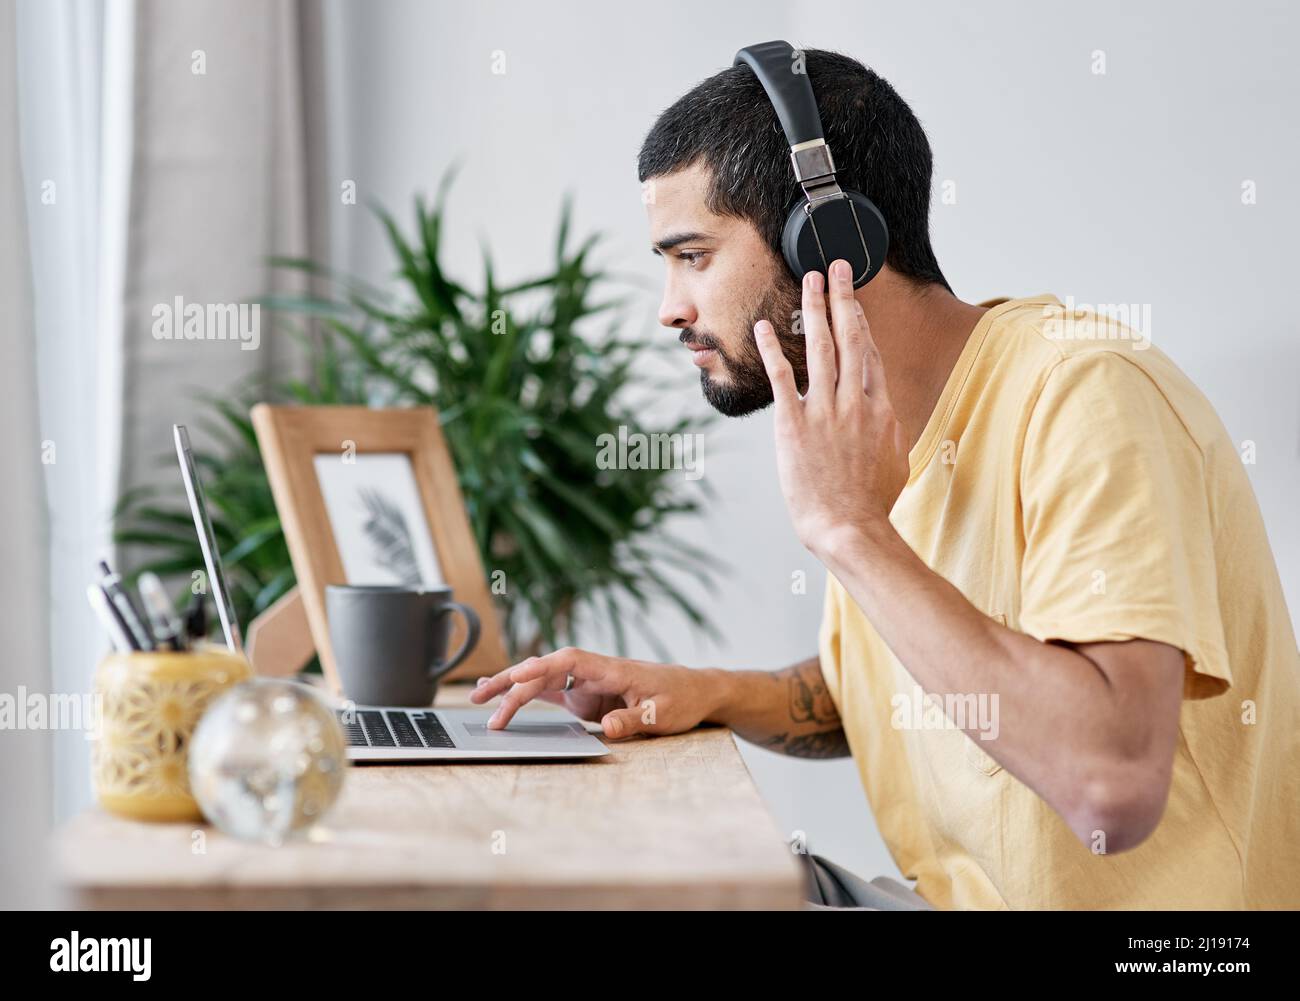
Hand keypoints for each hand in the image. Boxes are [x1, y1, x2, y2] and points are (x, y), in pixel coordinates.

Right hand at [468, 647, 721, 738]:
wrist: (695, 691)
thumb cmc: (681, 698)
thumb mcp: (662, 714)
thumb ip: (633, 721)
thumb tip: (605, 728)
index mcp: (610, 668)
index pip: (567, 662)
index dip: (540, 668)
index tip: (516, 678)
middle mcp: (593, 671)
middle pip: (544, 669)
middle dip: (511, 680)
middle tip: (479, 696)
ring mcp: (587, 683)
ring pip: (542, 680)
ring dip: (512, 689)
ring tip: (479, 700)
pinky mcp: (587, 696)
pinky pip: (551, 693)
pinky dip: (528, 696)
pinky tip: (506, 703)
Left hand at [753, 259, 909, 557]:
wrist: (850, 527)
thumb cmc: (872, 503)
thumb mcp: (895, 460)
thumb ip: (888, 430)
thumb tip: (886, 417)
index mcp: (880, 408)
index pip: (868, 352)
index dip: (858, 320)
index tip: (852, 297)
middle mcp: (855, 401)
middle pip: (848, 337)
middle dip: (841, 296)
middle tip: (834, 265)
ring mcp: (825, 410)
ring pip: (820, 346)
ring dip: (813, 308)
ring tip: (808, 279)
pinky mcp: (794, 425)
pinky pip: (782, 377)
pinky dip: (773, 349)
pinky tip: (764, 327)